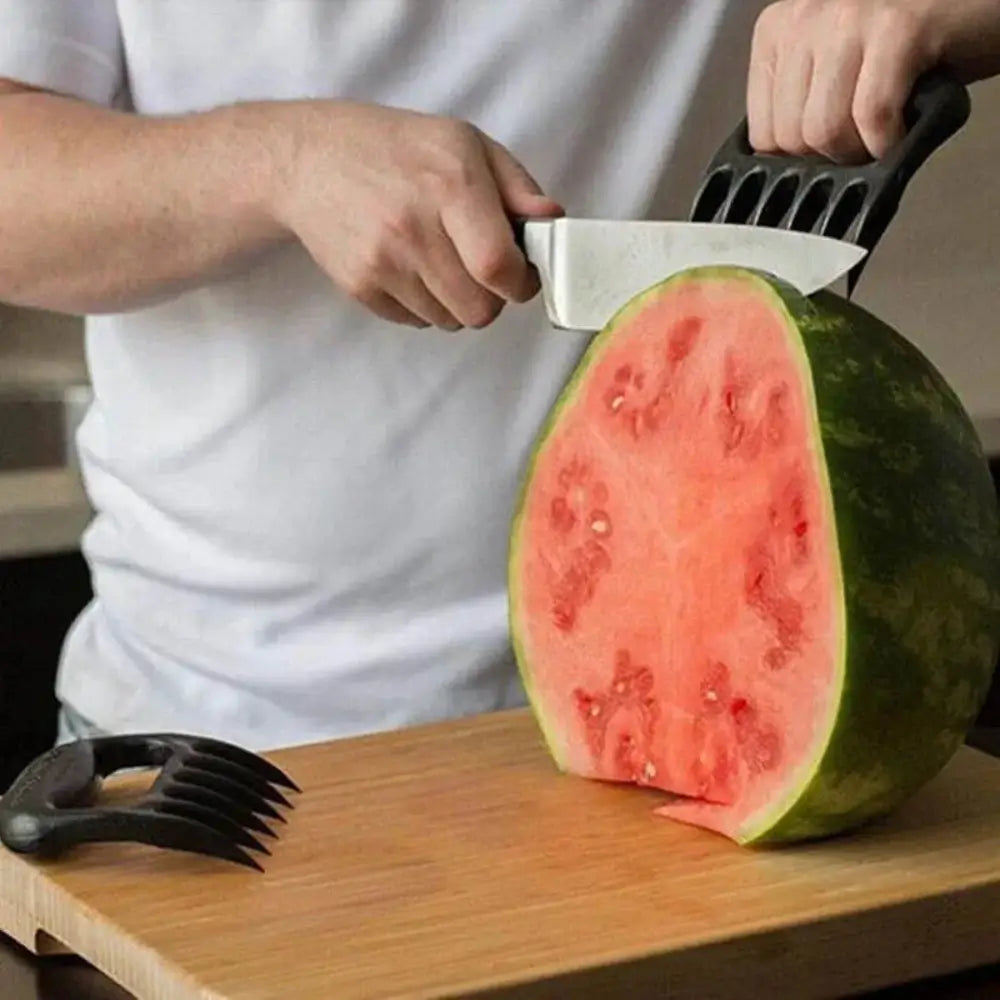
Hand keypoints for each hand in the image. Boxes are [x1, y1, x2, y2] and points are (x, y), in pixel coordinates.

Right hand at [268, 100, 562, 329]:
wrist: (308, 161)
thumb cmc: (395, 148)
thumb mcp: (464, 143)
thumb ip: (517, 186)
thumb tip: (552, 223)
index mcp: (450, 185)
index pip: (498, 266)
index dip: (521, 283)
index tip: (521, 276)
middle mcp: (414, 227)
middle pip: (479, 309)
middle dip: (491, 298)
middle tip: (482, 272)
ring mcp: (383, 262)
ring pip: (449, 322)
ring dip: (457, 303)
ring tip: (442, 263)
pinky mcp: (360, 286)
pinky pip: (415, 322)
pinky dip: (424, 305)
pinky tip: (412, 268)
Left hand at [747, 0, 999, 163]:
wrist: (970, 4)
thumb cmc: (908, 38)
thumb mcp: (832, 68)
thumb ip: (798, 106)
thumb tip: (781, 170)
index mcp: (778, 31)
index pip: (761, 137)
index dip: (802, 159)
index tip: (834, 149)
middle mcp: (804, 17)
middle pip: (792, 139)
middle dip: (834, 157)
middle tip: (867, 139)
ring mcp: (848, 17)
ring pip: (825, 132)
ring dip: (863, 151)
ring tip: (886, 130)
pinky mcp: (897, 27)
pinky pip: (873, 115)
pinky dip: (891, 140)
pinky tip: (904, 128)